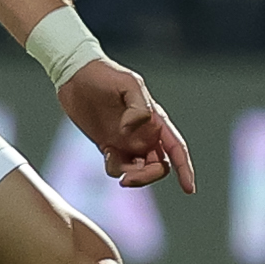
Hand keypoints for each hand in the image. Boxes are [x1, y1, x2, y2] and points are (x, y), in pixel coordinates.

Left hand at [60, 57, 195, 192]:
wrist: (75, 74)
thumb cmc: (105, 74)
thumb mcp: (128, 83)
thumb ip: (137, 107)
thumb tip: (132, 130)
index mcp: (155, 120)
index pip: (176, 148)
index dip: (185, 169)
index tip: (189, 189)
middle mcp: (144, 134)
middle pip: (158, 165)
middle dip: (149, 176)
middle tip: (131, 178)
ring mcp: (126, 142)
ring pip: (139, 170)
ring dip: (132, 175)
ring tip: (115, 165)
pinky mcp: (107, 146)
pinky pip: (117, 167)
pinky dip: (115, 169)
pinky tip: (108, 155)